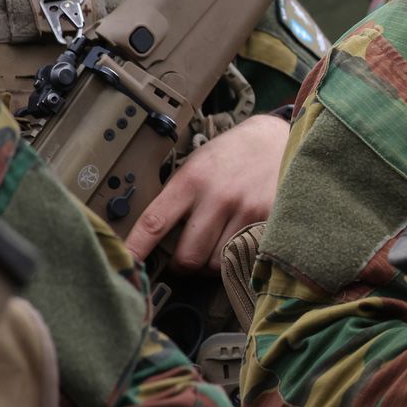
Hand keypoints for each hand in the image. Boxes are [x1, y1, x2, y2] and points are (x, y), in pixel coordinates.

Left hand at [125, 113, 289, 270]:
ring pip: (217, 264)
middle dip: (183, 263)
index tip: (127, 267)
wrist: (278, 139)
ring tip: (216, 247)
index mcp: (191, 180)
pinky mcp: (269, 220)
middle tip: (186, 257)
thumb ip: (178, 198)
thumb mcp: (197, 165)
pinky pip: (245, 257)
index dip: (136, 249)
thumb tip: (153, 238)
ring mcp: (245, 210)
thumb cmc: (231, 154)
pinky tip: (238, 242)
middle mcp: (217, 196)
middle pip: (188, 256)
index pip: (154, 223)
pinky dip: (238, 257)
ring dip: (212, 263)